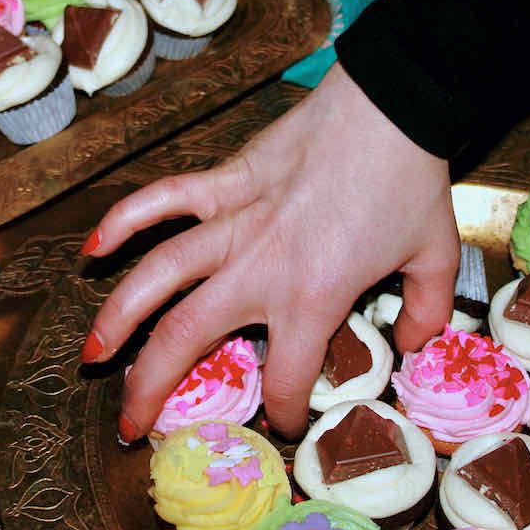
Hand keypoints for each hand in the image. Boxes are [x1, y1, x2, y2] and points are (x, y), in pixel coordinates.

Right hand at [81, 63, 459, 440]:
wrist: (390, 107)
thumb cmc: (411, 183)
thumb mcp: (436, 259)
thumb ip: (426, 312)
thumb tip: (412, 343)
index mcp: (312, 299)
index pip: (284, 377)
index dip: (283, 410)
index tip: (283, 417)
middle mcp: (259, 270)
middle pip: (187, 340)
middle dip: (150, 389)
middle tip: (128, 422)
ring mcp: (233, 222)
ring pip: (158, 277)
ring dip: (119, 317)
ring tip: (93, 352)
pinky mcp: (224, 180)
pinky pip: (164, 199)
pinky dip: (126, 220)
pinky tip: (95, 248)